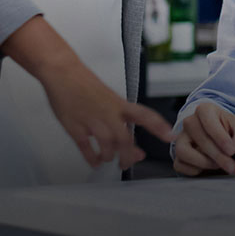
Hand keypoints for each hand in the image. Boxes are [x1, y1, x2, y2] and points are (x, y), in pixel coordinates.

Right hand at [39, 56, 175, 171]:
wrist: (63, 72)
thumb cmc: (86, 84)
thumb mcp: (109, 98)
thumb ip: (119, 118)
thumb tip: (128, 140)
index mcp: (119, 104)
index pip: (144, 115)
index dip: (159, 127)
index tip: (171, 137)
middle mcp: (108, 113)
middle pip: (125, 138)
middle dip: (128, 155)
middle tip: (127, 164)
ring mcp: (91, 120)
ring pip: (107, 145)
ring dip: (110, 156)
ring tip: (108, 160)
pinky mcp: (74, 126)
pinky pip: (85, 147)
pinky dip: (92, 158)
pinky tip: (95, 162)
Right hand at [173, 102, 234, 176]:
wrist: (222, 142)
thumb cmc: (229, 131)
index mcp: (206, 110)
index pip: (208, 119)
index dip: (220, 136)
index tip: (232, 151)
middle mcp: (190, 122)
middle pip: (198, 137)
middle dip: (217, 154)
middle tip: (231, 165)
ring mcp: (181, 139)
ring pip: (183, 151)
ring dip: (204, 162)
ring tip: (219, 165)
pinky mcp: (178, 156)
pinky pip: (180, 165)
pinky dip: (194, 170)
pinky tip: (207, 168)